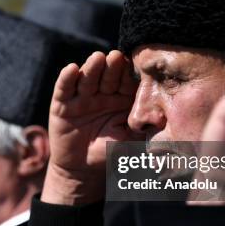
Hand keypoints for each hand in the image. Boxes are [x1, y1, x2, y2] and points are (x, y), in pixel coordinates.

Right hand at [42, 51, 142, 204]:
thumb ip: (144, 129)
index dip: (128, 74)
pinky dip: (67, 79)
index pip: (125, 81)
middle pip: (106, 76)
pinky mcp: (62, 104)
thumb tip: (162, 120)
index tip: (134, 65)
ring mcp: (81, 97)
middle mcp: (101, 93)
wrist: (83, 168)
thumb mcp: (130, 141)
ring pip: (87, 78)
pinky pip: (64, 89)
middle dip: (111, 66)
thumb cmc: (111, 152)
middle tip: (116, 56)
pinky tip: (72, 69)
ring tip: (97, 58)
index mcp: (120, 98)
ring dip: (92, 68)